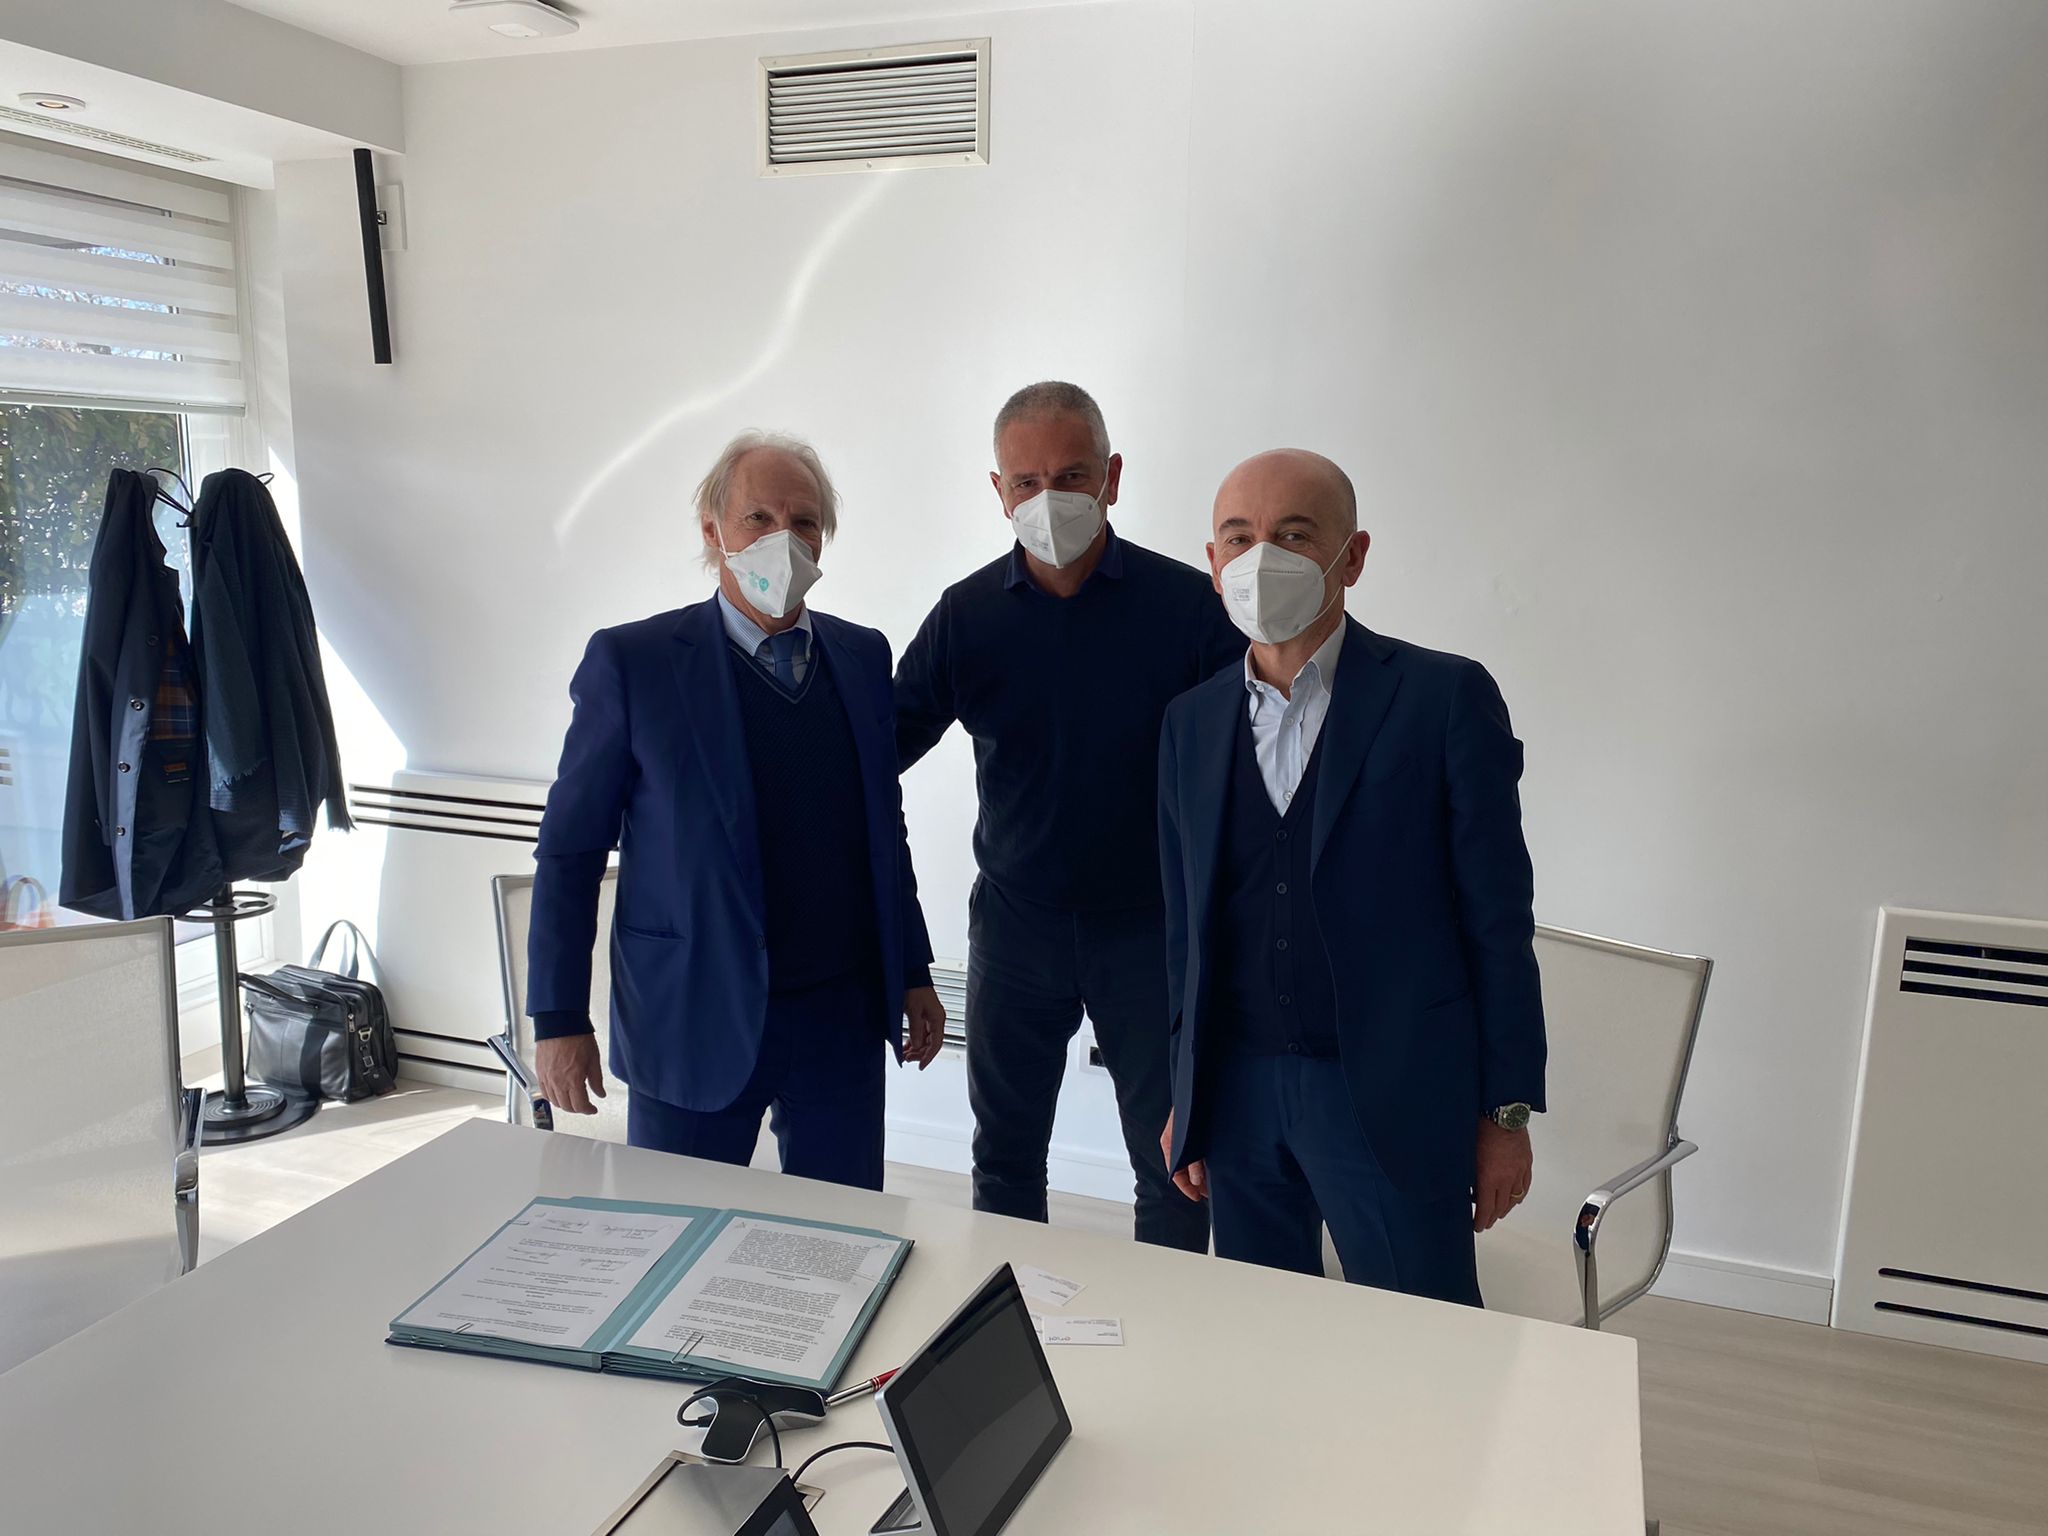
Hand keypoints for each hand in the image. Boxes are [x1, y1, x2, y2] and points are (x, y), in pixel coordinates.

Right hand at [536, 1033, 605, 1114]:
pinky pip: (544, 1092)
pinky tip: (558, 1093)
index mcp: (573, 1080)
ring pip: (554, 1101)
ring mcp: (547, 1078)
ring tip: (572, 1099)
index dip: (588, 1110)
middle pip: (566, 1106)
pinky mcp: (539, 1072)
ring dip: (564, 1104)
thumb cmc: (577, 1037)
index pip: (580, 1105)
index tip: (593, 1109)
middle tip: (584, 1105)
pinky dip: (552, 1097)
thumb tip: (600, 1093)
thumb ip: (596, 1080)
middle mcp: (558, 1082)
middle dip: (577, 1109)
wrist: (560, 1023)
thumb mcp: (594, 1060)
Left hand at [903, 986, 944, 1068]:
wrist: (911, 975)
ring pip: (925, 1040)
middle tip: (907, 1059)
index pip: (936, 1043)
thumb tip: (917, 1046)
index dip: (928, 1056)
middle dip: (920, 1053)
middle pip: (931, 1044)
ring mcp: (929, 1018)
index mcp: (937, 1019)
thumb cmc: (914, 988)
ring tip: (905, 1055)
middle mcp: (935, 1020)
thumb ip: (915, 1029)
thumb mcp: (913, 1010)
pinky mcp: (922, 1017)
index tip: (920, 1066)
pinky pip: (920, 1033)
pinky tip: (906, 1046)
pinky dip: (913, 1041)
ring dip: (916, 1048)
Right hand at [1160, 1110, 1207, 1202]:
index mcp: (1169, 1144)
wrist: (1200, 1088)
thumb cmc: (1192, 1109)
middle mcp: (1176, 1143)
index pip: (1175, 1173)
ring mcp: (1186, 1139)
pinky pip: (1199, 1153)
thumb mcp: (1190, 1141)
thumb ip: (1193, 1162)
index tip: (1196, 1197)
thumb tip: (1196, 1181)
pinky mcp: (1196, 1136)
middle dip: (1196, 1184)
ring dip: (1202, 1173)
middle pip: (1184, 1170)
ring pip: (1192, 1162)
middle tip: (1208, 1193)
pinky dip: (1205, 1162)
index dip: (1186, 1188)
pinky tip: (1215, 1166)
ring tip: (1213, 1183)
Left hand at [1473, 1118, 1533, 1232]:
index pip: (1486, 1208)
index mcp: (1489, 1178)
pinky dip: (1518, 1196)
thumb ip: (1468, 1175)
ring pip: (1514, 1199)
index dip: (1481, 1221)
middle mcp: (1506, 1178)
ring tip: (1497, 1213)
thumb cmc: (1482, 1128)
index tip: (1477, 1227)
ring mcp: (1519, 1172)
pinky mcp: (1526, 1164)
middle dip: (1491, 1218)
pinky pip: (1524, 1186)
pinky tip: (1514, 1199)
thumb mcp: (1468, 1155)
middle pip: (1501, 1207)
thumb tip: (1464, 1188)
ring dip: (1505, 1209)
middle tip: (1485, 1223)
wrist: (1502, 1114)